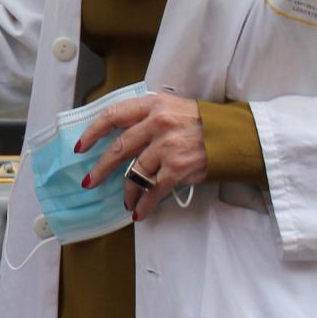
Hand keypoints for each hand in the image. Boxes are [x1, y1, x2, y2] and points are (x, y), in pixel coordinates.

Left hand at [76, 93, 208, 221]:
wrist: (235, 136)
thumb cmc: (203, 123)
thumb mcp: (173, 108)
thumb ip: (147, 117)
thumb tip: (120, 136)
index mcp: (153, 105)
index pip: (113, 115)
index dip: (93, 131)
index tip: (81, 146)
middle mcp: (157, 124)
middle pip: (119, 148)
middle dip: (101, 168)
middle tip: (90, 181)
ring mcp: (166, 147)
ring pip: (134, 172)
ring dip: (127, 192)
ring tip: (126, 201)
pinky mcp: (177, 168)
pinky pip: (152, 190)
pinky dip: (144, 204)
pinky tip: (139, 212)